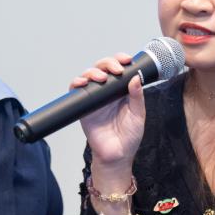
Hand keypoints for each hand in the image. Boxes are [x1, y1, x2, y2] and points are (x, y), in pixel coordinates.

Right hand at [69, 53, 144, 168]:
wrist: (117, 155)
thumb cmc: (129, 136)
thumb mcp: (138, 114)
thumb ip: (137, 96)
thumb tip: (136, 77)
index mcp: (122, 91)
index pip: (119, 69)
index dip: (120, 60)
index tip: (126, 60)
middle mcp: (107, 92)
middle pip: (103, 68)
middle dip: (108, 63)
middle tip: (116, 69)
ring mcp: (95, 98)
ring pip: (89, 76)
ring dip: (93, 71)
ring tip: (102, 77)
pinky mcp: (83, 107)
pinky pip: (76, 91)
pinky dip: (76, 83)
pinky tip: (82, 83)